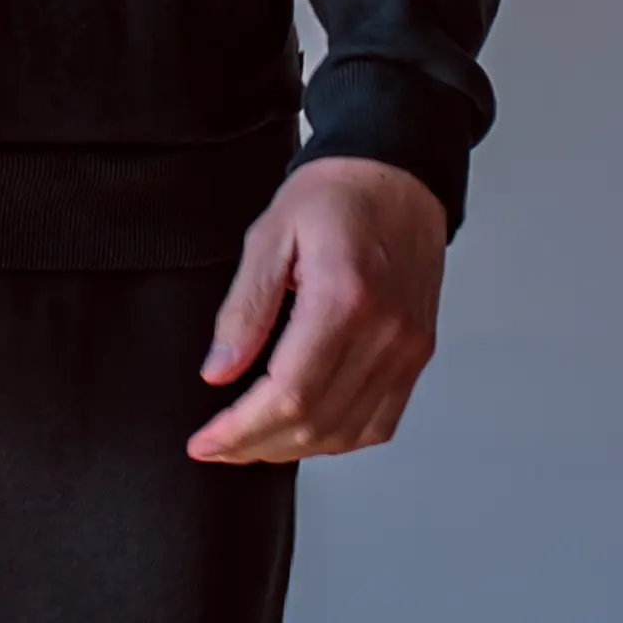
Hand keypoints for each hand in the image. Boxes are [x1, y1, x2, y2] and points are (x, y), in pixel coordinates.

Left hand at [186, 154, 448, 464]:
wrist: (397, 173)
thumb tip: (219, 372)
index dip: (241, 429)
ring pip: (348, 434)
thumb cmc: (336, 195)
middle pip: (317, 423)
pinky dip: (337, 439)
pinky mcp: (417, 354)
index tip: (205, 441)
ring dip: (293, 449)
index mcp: (345, 298)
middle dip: (256, 446)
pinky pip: (380, 422)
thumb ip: (244, 309)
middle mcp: (386, 332)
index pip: (289, 393)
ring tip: (250, 442)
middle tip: (216, 445)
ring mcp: (408, 348)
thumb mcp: (270, 235)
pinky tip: (302, 430)